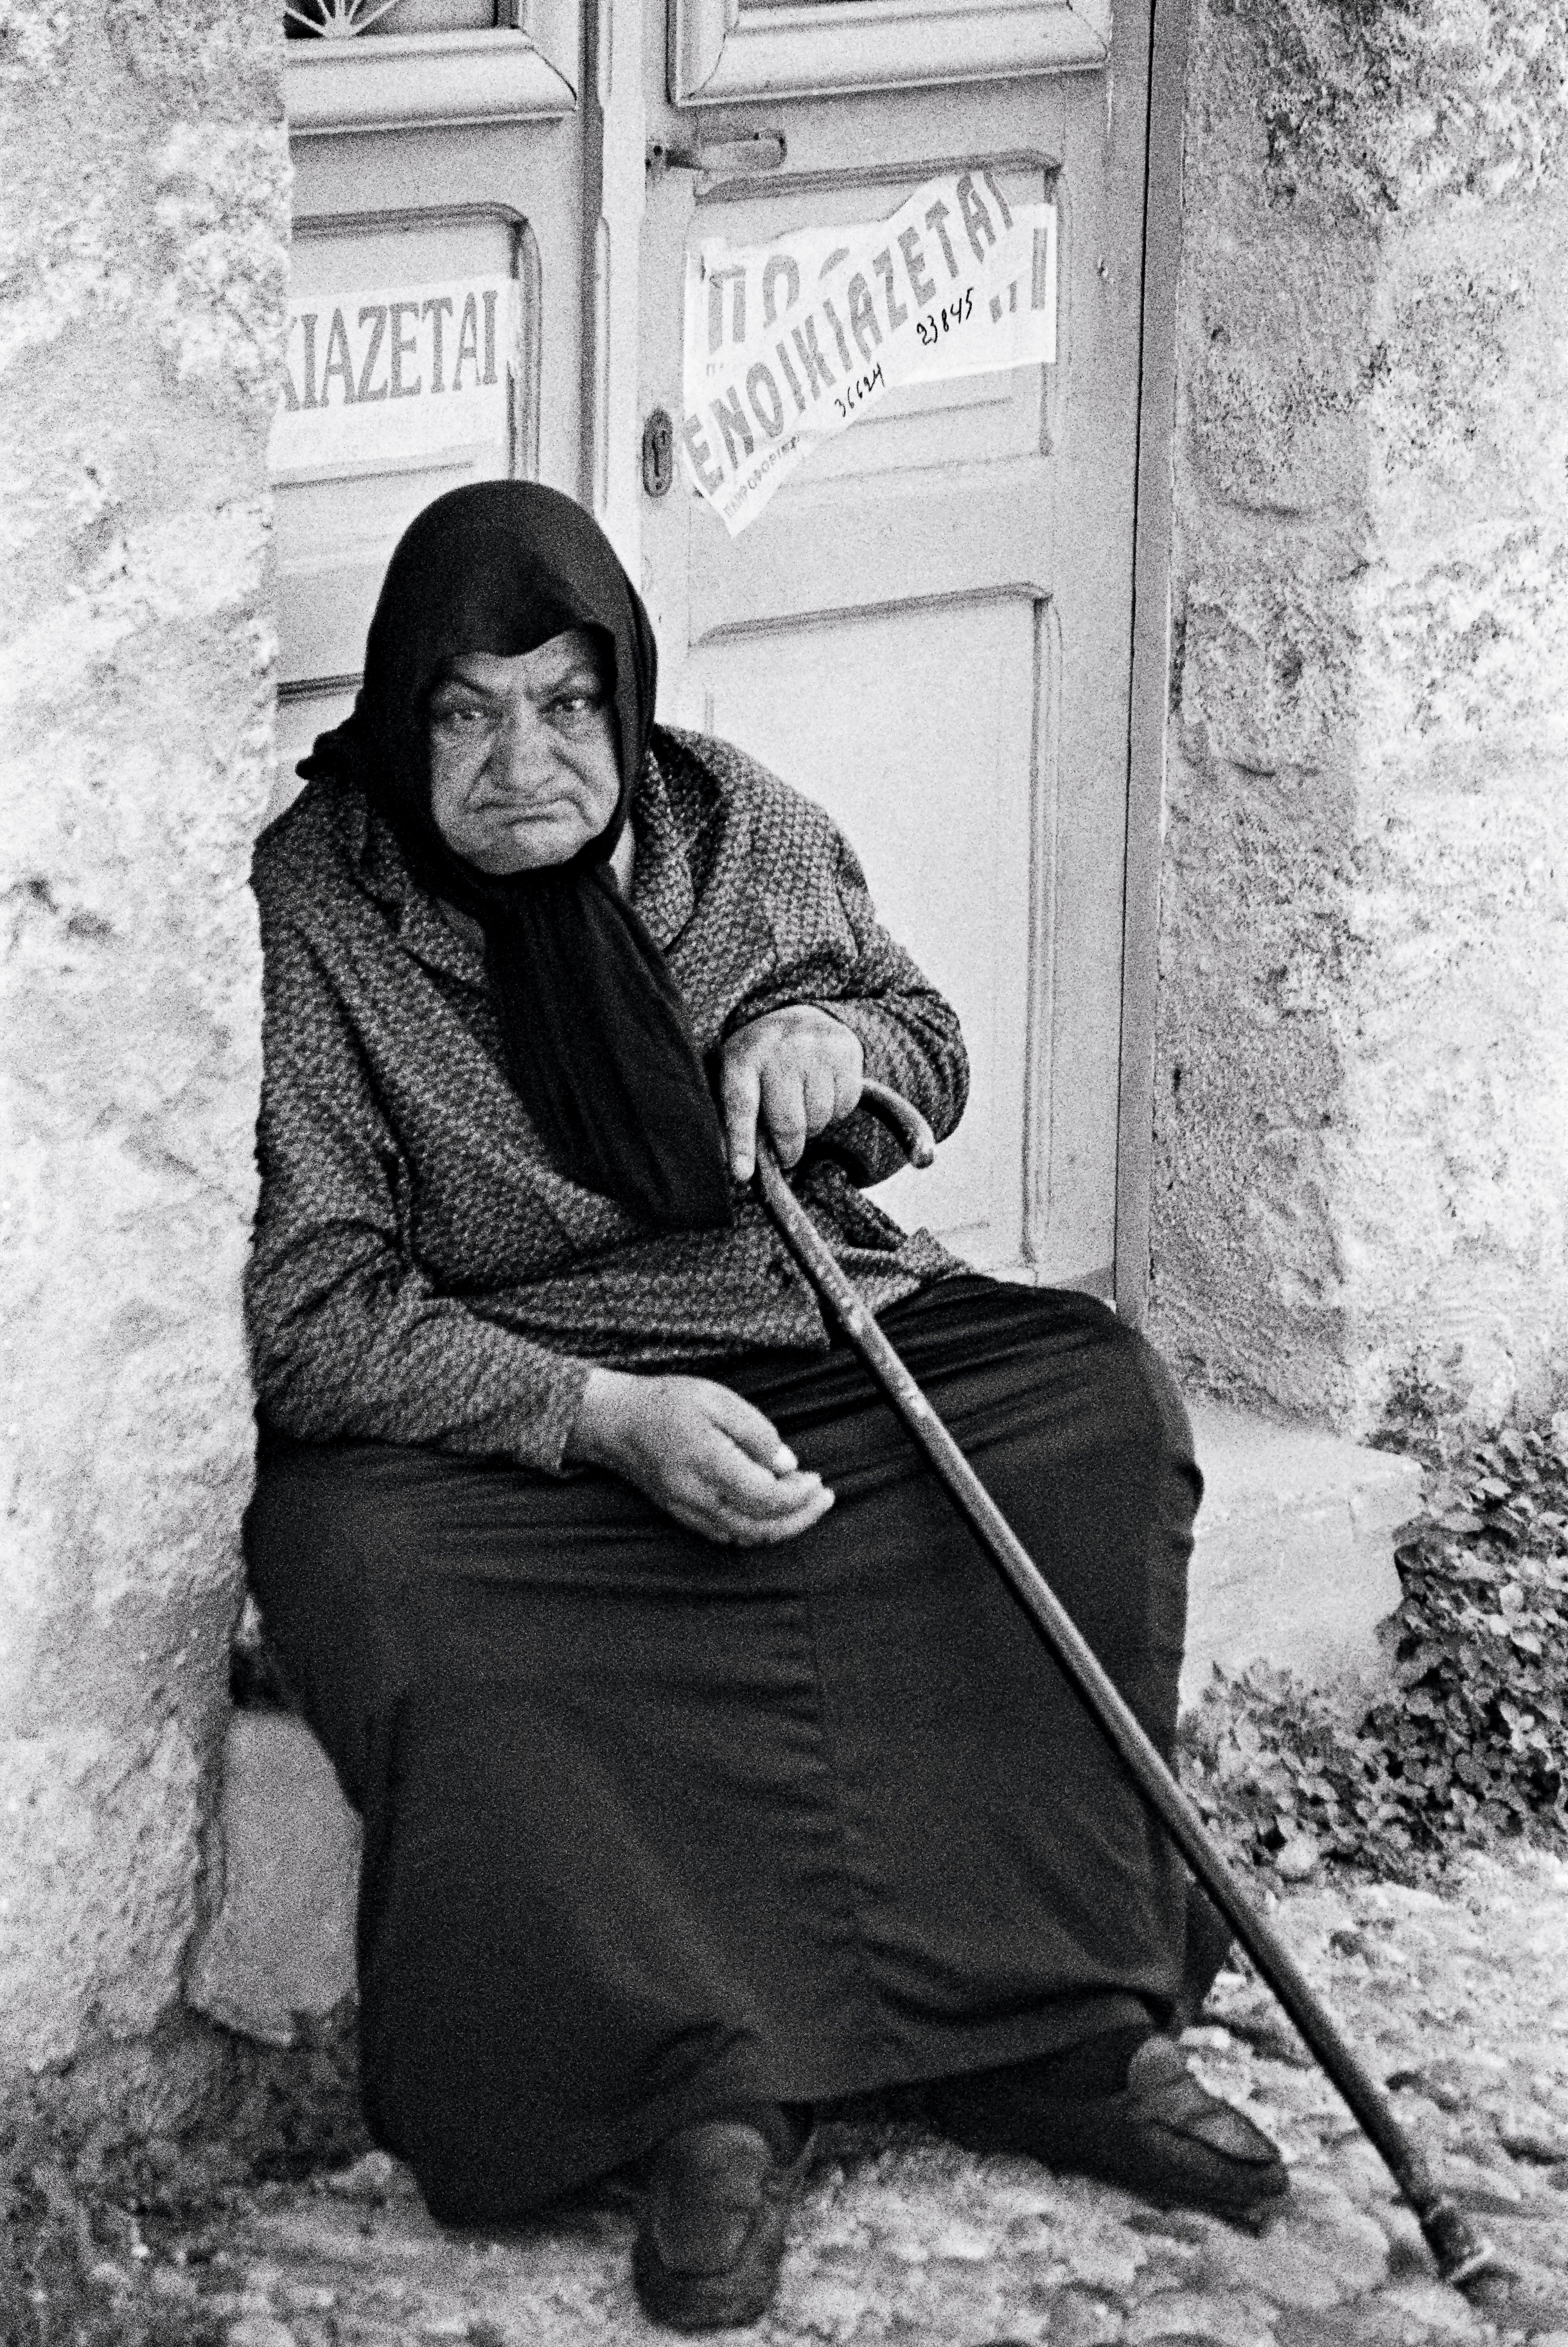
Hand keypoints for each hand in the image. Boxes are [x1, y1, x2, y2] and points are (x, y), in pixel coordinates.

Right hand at [565, 1369, 834, 1546]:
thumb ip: (757, 1432)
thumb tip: (788, 1465)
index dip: (800, 1496)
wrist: (614, 1421)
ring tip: (806, 1505)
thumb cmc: (666, 1402)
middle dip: (801, 1518)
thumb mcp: (718, 1399)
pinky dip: (756, 1530)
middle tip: (825, 1498)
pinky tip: (771, 1512)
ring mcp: (689, 1510)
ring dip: (781, 1527)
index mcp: (709, 1463)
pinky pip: (727, 1535)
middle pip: (761, 1526)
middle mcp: (698, 1496)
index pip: (767, 1497)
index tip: (819, 1480)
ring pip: (746, 1536)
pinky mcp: (682, 1514)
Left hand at [720, 1006, 863, 1181]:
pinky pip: (845, 1105)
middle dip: (788, 1149)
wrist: (799, 1013)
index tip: (742, 1175)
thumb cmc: (761, 1062)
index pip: (741, 1106)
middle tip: (787, 1154)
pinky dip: (835, 1112)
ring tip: (804, 1113)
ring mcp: (815, 1048)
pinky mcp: (845, 1051)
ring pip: (819, 1117)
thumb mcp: (736, 1078)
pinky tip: (823, 1097)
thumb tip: (738, 1171)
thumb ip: (732, 1118)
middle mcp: (779, 1048)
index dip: (741, 1144)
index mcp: (742, 1057)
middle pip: (787, 1122)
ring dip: (813, 1128)